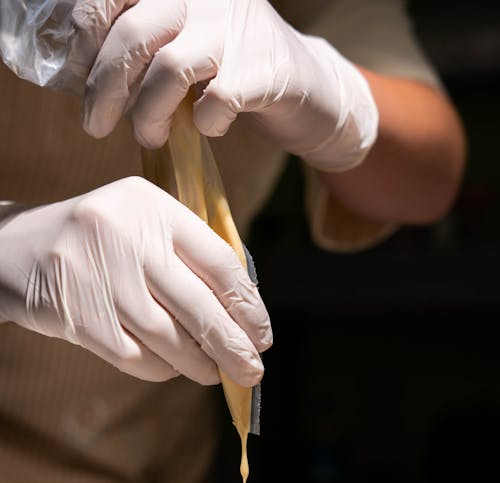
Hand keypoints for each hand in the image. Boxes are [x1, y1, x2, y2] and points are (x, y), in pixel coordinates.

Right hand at [0, 177, 270, 383]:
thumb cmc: (96, 241)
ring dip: (199, 364)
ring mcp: (99, 276)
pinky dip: (161, 368)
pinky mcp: (78, 315)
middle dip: (234, 347)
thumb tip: (244, 311)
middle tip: (253, 371)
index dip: (248, 307)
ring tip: (216, 374)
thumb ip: (187, 254)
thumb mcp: (140, 225)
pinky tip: (174, 369)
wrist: (14, 249)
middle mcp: (127, 236)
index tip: (263, 335)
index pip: (219, 262)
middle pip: (199, 306)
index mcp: (152, 206)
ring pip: (169, 337)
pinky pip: (136, 355)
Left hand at [72, 0, 377, 170]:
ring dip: (148, 113)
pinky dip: (203, 123)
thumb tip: (81, 76)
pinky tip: (207, 129)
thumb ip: (140, 50)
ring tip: (149, 135)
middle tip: (95, 125)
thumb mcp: (183, 46)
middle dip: (105, 88)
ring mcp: (239, 28)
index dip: (85, 35)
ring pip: (170, 67)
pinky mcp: (266, 69)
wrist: (309, 91)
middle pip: (134, 34)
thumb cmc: (233, 74)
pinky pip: (216, 100)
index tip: (78, 76)